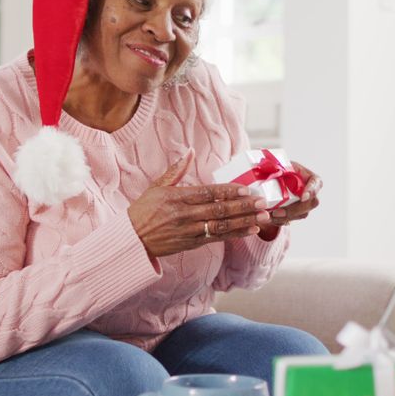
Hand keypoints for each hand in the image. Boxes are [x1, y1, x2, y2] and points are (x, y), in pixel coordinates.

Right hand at [128, 149, 271, 258]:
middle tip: (262, 202)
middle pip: (219, 210)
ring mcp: (189, 230)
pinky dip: (235, 234)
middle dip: (243, 206)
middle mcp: (184, 215)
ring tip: (263, 217)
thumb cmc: (144, 211)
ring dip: (244, 221)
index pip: (207, 193)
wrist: (131, 239)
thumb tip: (189, 152)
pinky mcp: (191, 243)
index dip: (228, 191)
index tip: (246, 189)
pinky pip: (217, 238)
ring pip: (221, 226)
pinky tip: (250, 229)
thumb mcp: (156, 187)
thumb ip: (176, 170)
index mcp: (176, 198)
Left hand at [257, 161, 321, 237]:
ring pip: (301, 214)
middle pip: (310, 204)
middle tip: (277, 212)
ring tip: (269, 217)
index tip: (303, 197)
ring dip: (285, 218)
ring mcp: (305, 204)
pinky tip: (269, 219)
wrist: (274, 178)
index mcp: (310, 178)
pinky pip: (291, 220)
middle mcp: (311, 193)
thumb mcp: (279, 165)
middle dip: (294, 210)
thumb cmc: (279, 169)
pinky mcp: (295, 213)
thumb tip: (270, 170)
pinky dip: (280, 221)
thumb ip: (277, 167)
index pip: (316, 183)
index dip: (311, 191)